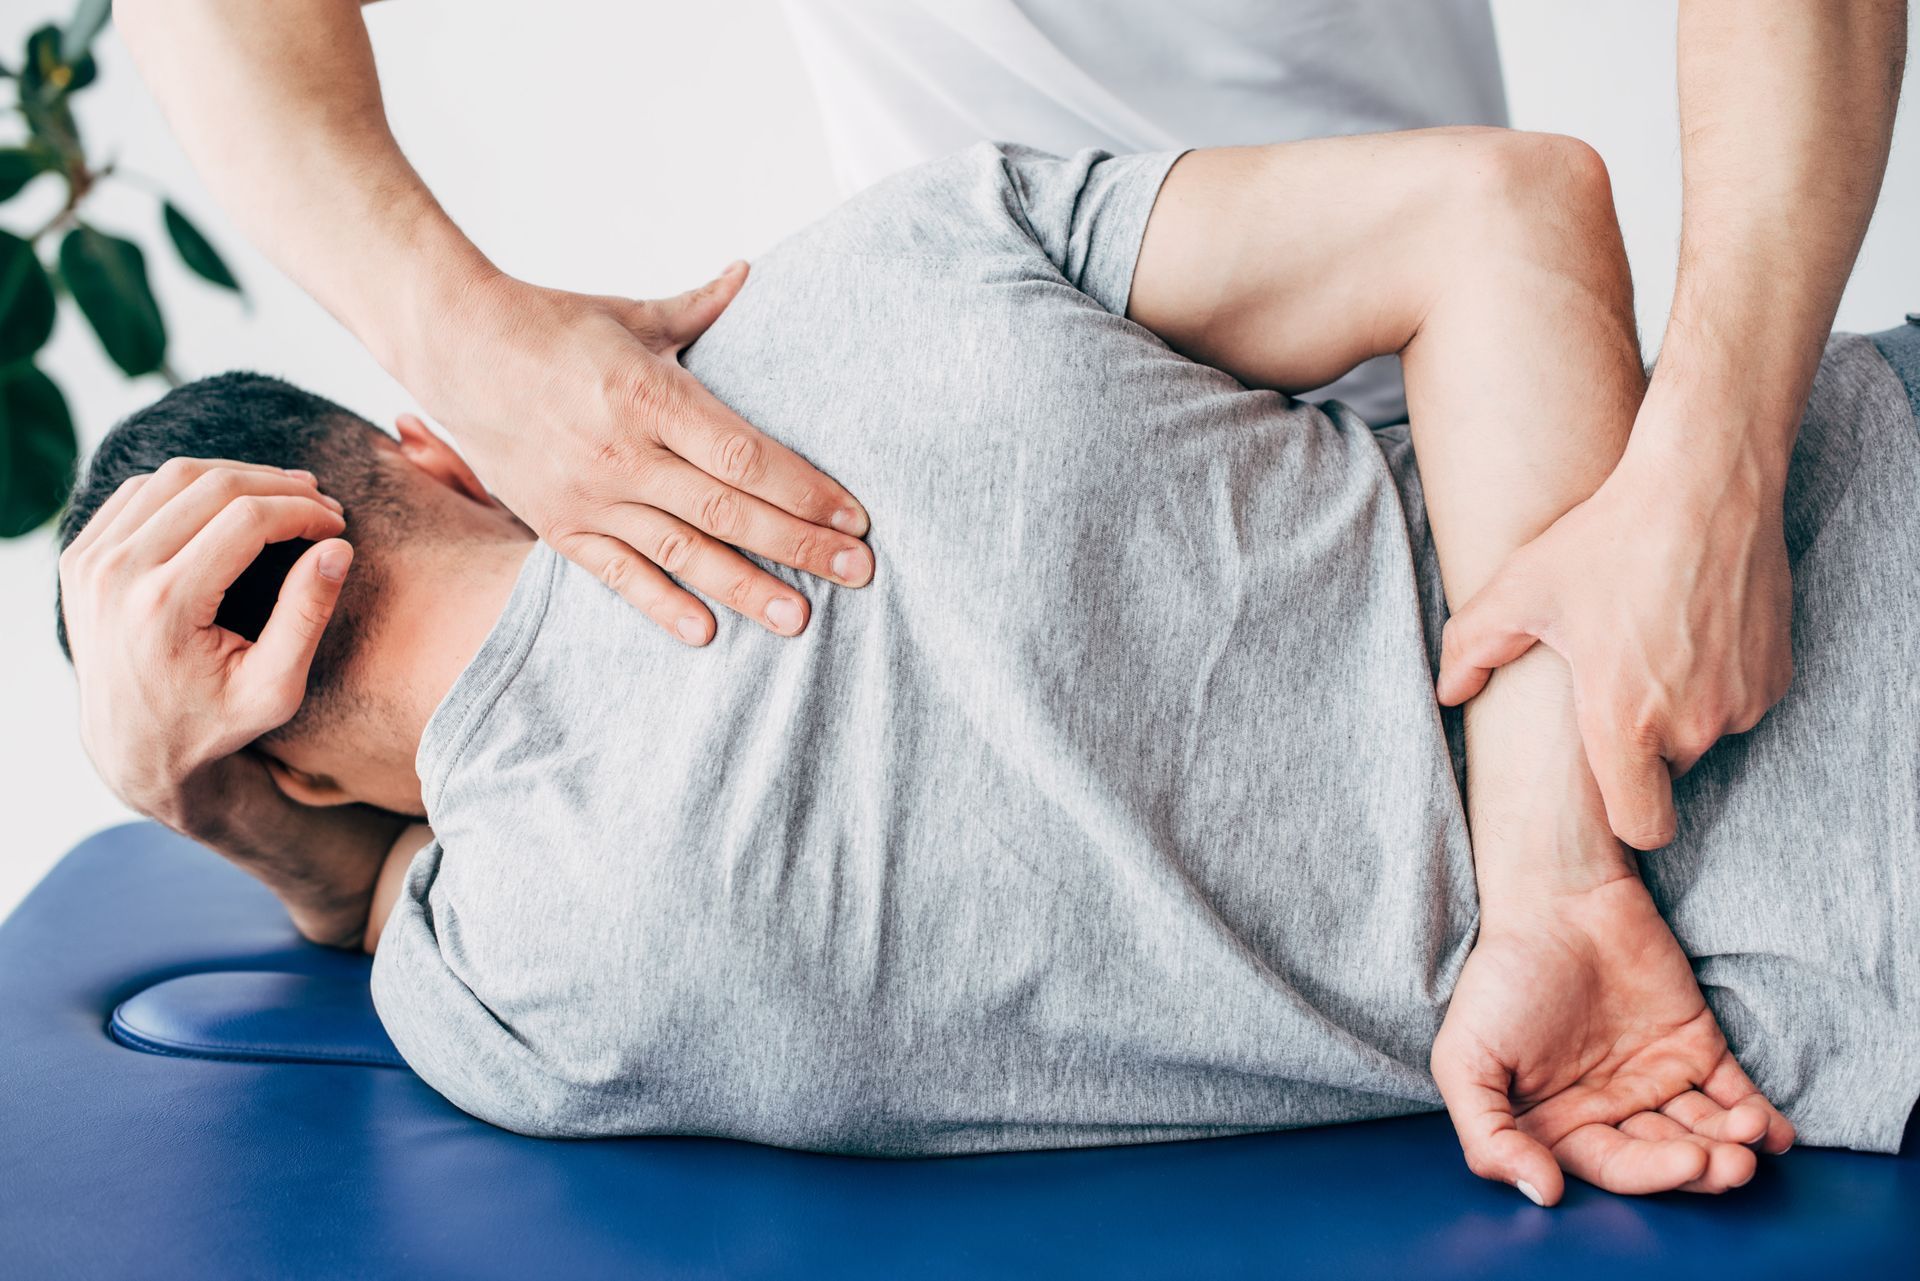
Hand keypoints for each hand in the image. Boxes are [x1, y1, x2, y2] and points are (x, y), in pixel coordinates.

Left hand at [58, 458, 351, 824]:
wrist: (132, 746)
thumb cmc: (213, 723)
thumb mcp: (275, 689)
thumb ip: (307, 616)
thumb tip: (338, 548)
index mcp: (165, 606)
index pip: (246, 519)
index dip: (303, 512)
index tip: (337, 525)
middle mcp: (117, 574)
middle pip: (212, 486)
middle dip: (279, 486)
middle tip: (321, 503)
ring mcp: (90, 560)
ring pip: (174, 476)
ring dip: (238, 476)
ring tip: (284, 495)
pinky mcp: (79, 554)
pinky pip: (140, 491)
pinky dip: (191, 486)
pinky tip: (229, 504)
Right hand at [409, 263, 873, 644]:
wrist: (449, 345)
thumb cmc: (549, 323)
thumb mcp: (631, 313)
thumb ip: (701, 307)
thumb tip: (751, 273)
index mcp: (649, 394)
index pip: (746, 456)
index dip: (807, 490)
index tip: (856, 515)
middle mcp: (622, 453)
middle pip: (729, 512)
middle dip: (801, 546)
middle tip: (859, 572)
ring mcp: (588, 495)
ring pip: (682, 554)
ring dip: (746, 588)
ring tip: (800, 618)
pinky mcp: (558, 525)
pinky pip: (618, 575)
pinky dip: (662, 606)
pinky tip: (707, 632)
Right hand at [1431, 872, 1794, 1205]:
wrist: (1555, 899)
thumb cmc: (1502, 978)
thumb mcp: (1464, 1060)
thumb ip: (1487, 1137)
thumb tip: (1543, 1194)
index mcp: (1556, 1123)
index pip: (1611, 1168)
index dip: (1650, 1175)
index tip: (1683, 1163)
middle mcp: (1610, 1110)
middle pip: (1664, 1156)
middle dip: (1701, 1167)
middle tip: (1729, 1163)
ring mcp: (1656, 1079)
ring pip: (1704, 1132)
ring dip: (1734, 1145)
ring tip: (1751, 1137)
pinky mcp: (1696, 1046)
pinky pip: (1734, 1093)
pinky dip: (1760, 1118)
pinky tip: (1774, 1132)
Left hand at [1436, 442, 1792, 847]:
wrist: (1705, 484)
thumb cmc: (1606, 538)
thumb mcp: (1521, 589)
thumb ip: (1473, 648)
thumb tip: (1446, 692)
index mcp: (1625, 724)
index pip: (1642, 828)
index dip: (1624, 817)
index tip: (1607, 779)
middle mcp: (1694, 725)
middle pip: (1666, 775)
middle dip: (1641, 744)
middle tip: (1615, 682)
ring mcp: (1743, 701)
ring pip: (1705, 736)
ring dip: (1681, 711)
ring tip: (1651, 646)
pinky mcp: (1778, 674)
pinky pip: (1740, 703)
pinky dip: (1719, 683)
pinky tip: (1691, 630)